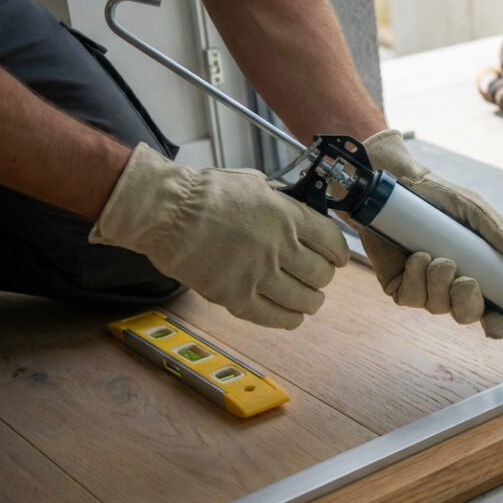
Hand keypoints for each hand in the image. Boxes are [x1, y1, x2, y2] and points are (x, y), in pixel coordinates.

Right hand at [90, 144, 349, 327]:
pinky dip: (289, 319)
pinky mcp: (236, 297)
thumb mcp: (254, 184)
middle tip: (315, 276)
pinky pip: (275, 317)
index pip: (332, 242)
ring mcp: (258, 274)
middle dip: (322, 277)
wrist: (164, 211)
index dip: (338, 253)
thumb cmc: (203, 192)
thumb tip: (301, 213)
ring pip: (305, 300)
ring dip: (310, 301)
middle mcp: (279, 247)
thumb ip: (282, 202)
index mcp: (287, 216)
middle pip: (321, 274)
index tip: (336, 258)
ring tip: (308, 299)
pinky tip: (291, 316)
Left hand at [356, 129, 502, 338]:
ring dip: (440, 284)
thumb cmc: (440, 197)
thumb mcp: (474, 209)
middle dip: (468, 304)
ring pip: (437, 307)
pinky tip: (417, 257)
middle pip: (466, 315)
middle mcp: (451, 286)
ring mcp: (424, 288)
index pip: (493, 311)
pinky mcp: (399, 285)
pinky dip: (416, 279)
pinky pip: (410, 297)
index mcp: (477, 274)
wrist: (400, 184)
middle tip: (466, 280)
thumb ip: (497, 231)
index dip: (499, 324)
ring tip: (437, 257)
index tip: (502, 324)